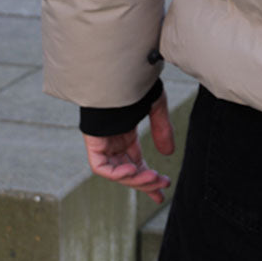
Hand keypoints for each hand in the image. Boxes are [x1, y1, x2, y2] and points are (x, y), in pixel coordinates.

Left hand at [82, 87, 175, 204]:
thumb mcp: (155, 107)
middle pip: (127, 172)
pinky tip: (133, 170)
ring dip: (135, 179)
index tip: (162, 190)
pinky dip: (116, 173)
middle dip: (144, 183)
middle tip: (162, 188)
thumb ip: (161, 129)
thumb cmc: (137, 82)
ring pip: (116, 172)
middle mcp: (112, 142)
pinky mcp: (93, 142)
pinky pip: (101, 167)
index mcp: (125, 135)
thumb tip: (169, 154)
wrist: (119, 70)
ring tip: (153, 178)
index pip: (135, 163)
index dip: (148, 178)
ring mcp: (102, 143)